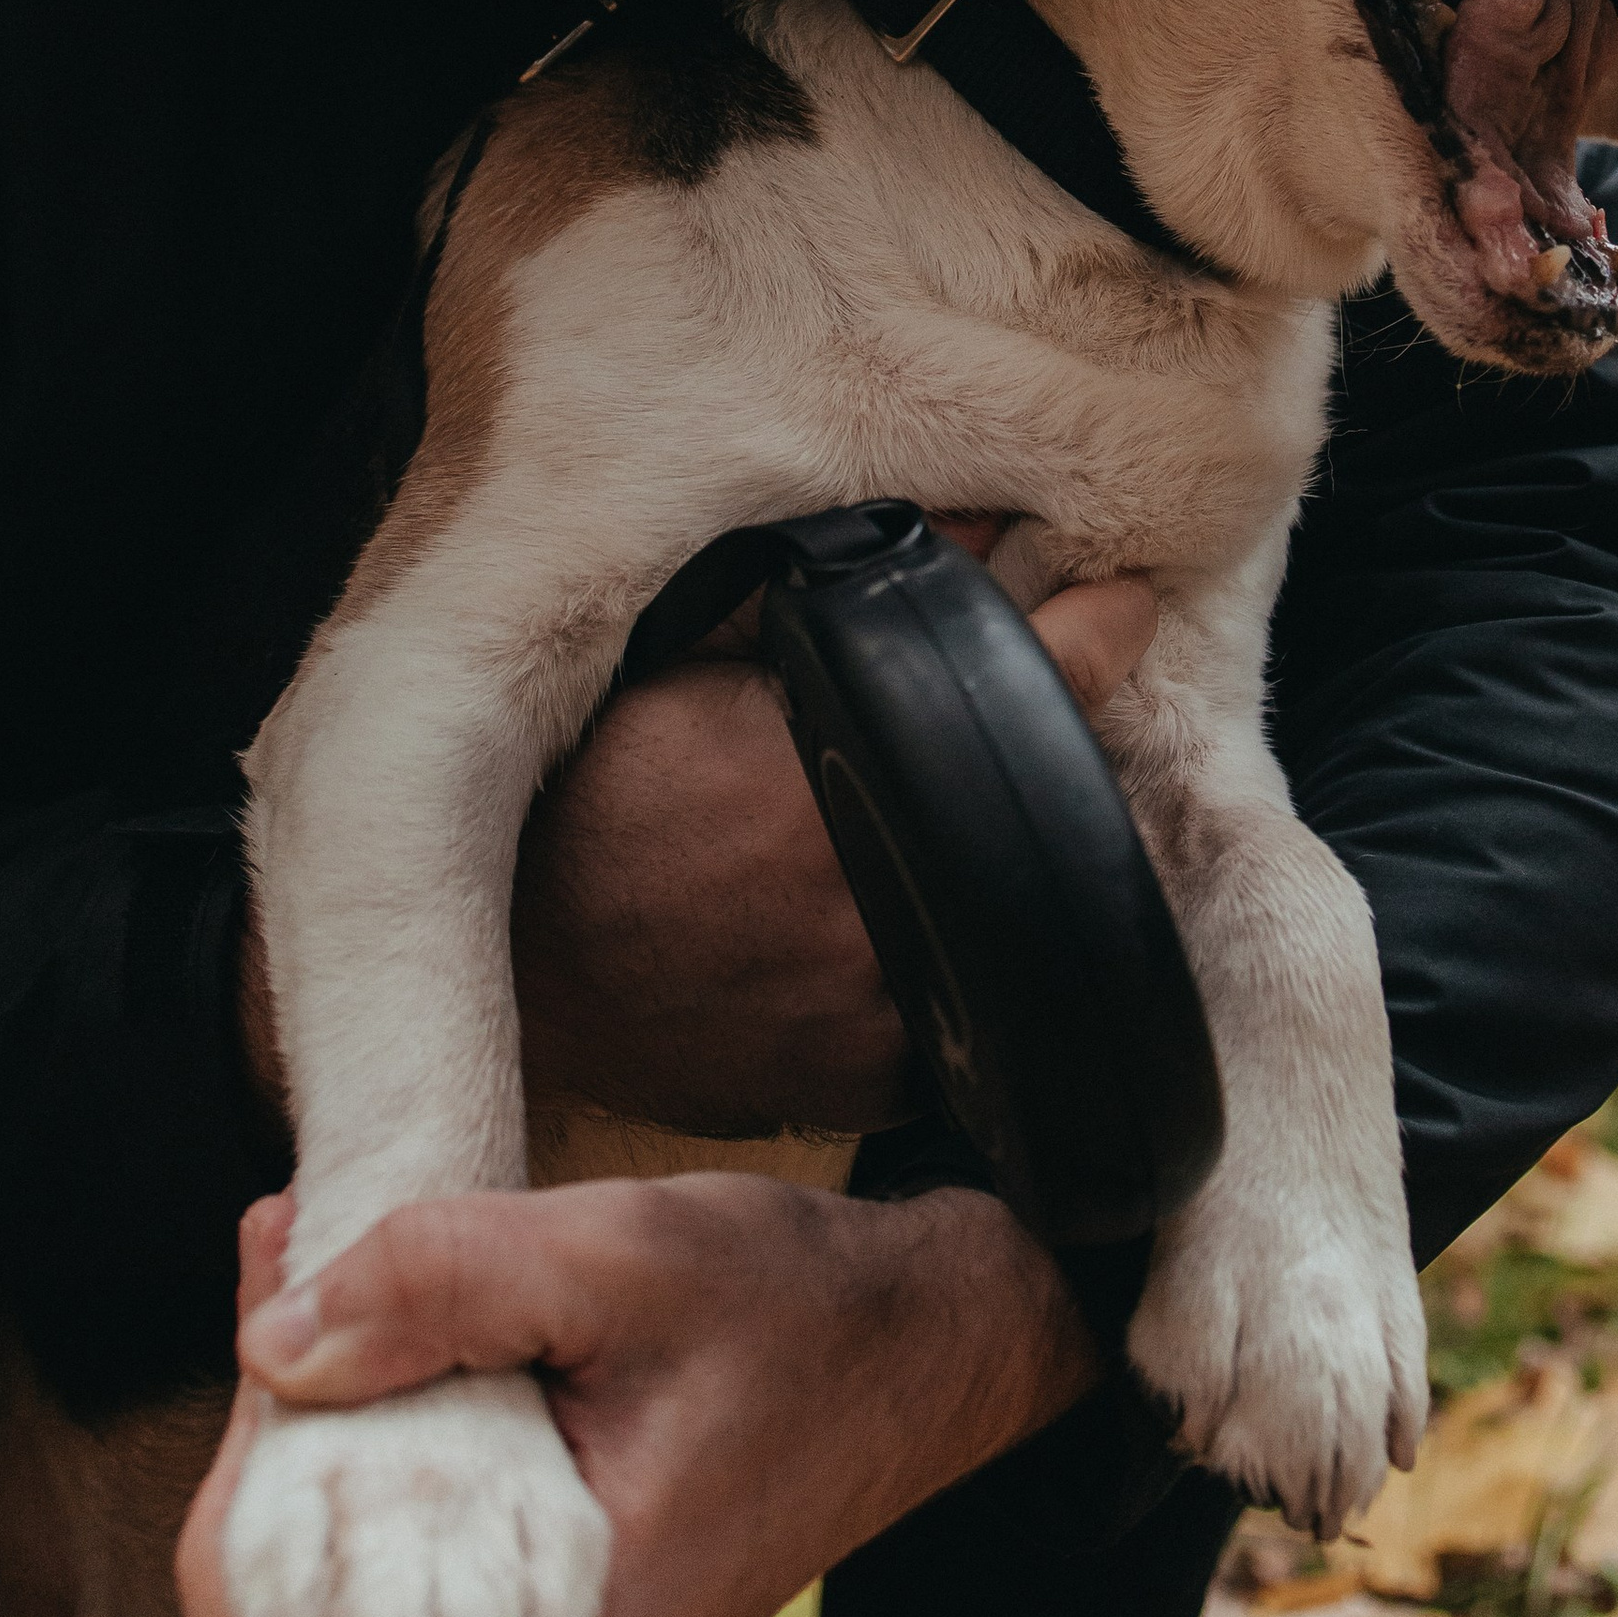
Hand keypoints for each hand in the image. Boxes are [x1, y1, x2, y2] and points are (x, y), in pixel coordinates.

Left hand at [179, 1171, 1098, 1616]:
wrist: (935, 1333)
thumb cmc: (804, 1302)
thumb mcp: (625, 1253)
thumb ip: (443, 1283)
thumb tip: (273, 1340)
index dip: (248, 1493)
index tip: (273, 1310)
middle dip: (274, 1434)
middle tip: (290, 1252)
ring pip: (359, 1581)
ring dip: (324, 1425)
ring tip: (325, 1264)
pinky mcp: (557, 1607)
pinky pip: (423, 1551)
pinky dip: (390, 1437)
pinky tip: (384, 1317)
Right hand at [239, 527, 1156, 1138]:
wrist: (496, 960)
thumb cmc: (577, 792)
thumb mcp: (686, 649)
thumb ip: (826, 591)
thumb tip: (969, 526)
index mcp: (826, 809)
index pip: (1024, 700)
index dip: (1087, 637)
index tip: (1121, 602)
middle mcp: (863, 935)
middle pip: (1039, 832)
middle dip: (1051, 762)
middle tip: (1040, 707)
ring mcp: (863, 1031)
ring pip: (1008, 933)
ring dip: (1009, 871)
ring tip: (961, 817)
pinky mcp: (847, 1090)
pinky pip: (947, 1015)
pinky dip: (947, 957)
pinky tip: (905, 909)